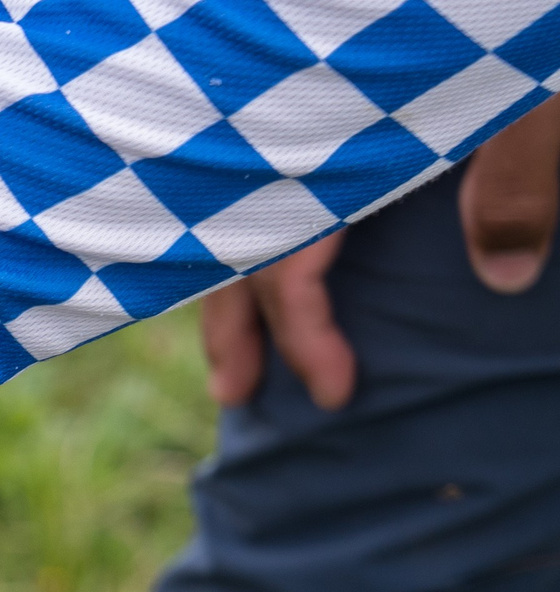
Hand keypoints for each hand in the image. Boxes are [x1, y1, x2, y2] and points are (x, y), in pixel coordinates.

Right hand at [203, 99, 559, 408]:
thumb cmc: (495, 21)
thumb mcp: (523, 100)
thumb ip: (515, 180)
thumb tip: (505, 276)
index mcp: (331, 141)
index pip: (284, 261)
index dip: (302, 334)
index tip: (333, 393)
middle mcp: (294, 132)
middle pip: (238, 242)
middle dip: (233, 326)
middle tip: (234, 392)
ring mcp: (293, 117)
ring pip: (233, 213)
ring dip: (229, 284)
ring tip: (230, 343)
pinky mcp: (313, 99)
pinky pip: (256, 183)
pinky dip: (248, 233)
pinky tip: (259, 256)